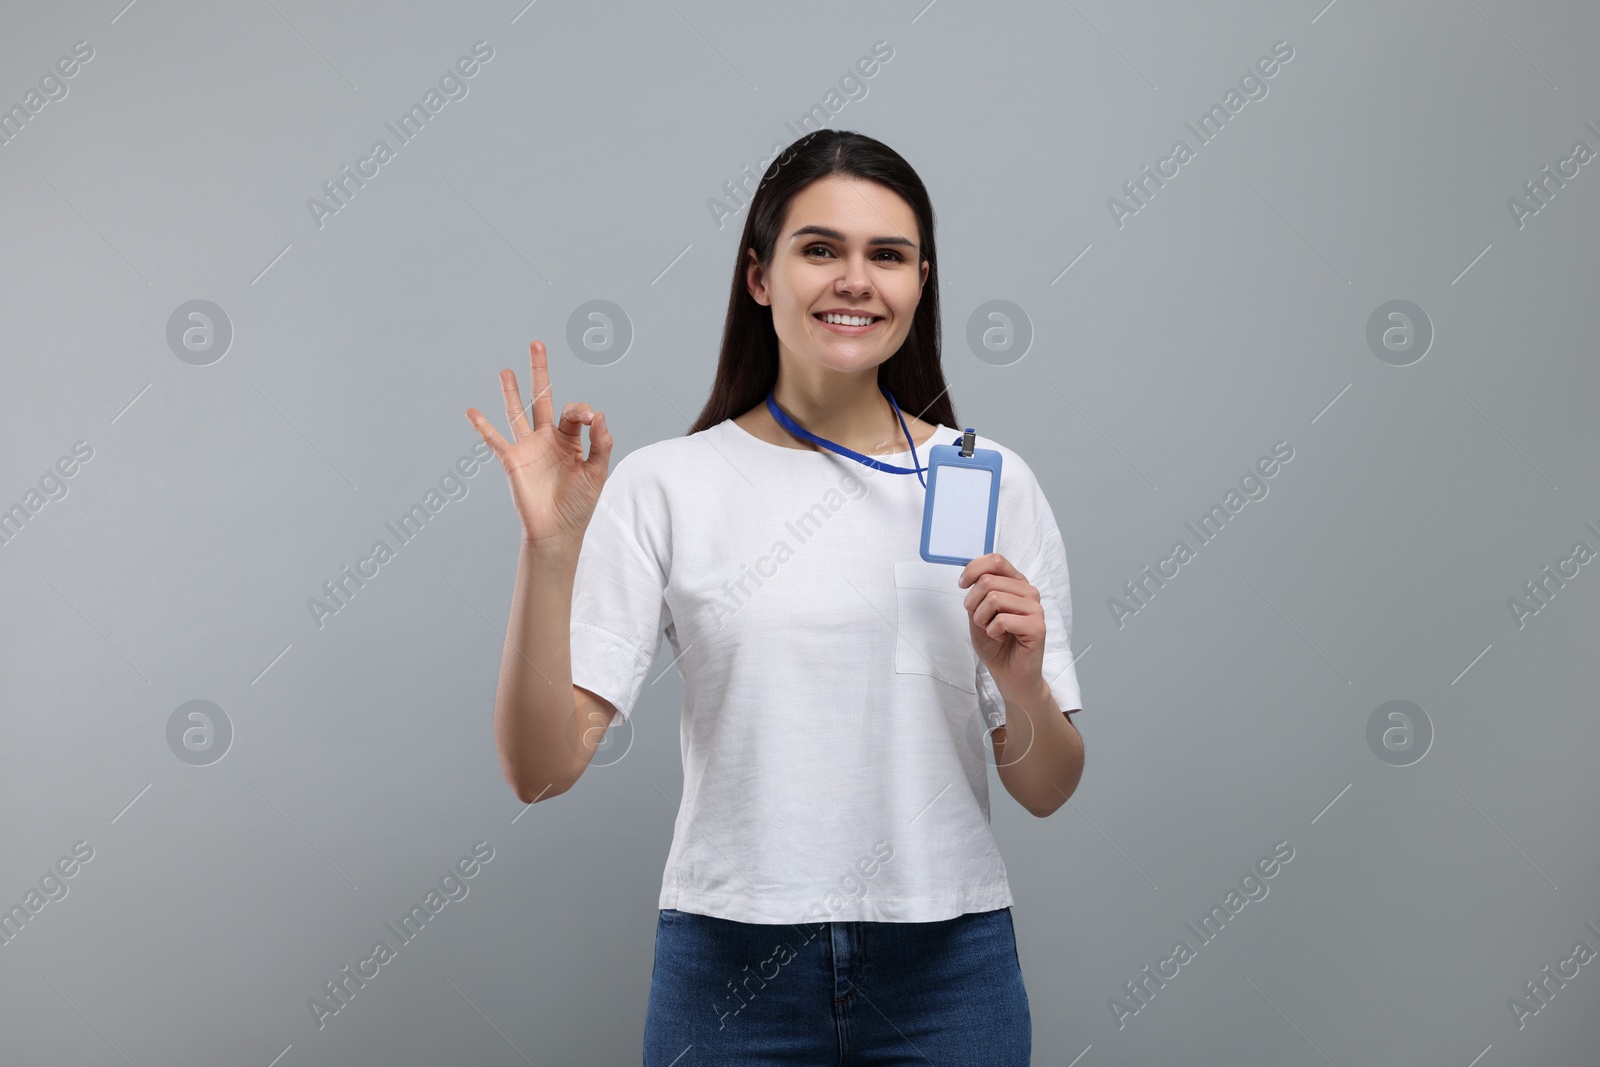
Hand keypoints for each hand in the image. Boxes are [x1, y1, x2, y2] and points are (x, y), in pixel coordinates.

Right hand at [465, 340, 611, 550]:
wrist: (557, 530)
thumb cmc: (579, 504)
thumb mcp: (597, 472)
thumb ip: (601, 443)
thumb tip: (599, 414)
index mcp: (571, 439)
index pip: (573, 411)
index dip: (582, 410)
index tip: (590, 418)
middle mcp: (548, 438)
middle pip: (543, 397)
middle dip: (540, 372)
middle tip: (537, 344)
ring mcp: (528, 447)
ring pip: (517, 412)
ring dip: (511, 391)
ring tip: (506, 370)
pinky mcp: (512, 460)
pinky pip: (494, 439)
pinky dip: (483, 426)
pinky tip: (472, 411)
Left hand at [958, 553, 1044, 699]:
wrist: (1009, 673)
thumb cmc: (995, 643)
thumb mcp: (979, 611)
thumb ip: (977, 592)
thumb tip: (970, 575)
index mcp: (1016, 583)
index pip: (996, 560)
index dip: (973, 569)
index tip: (962, 585)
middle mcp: (1028, 592)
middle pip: (988, 580)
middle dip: (973, 603)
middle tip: (980, 620)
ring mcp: (1035, 608)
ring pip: (993, 598)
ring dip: (982, 619)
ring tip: (991, 630)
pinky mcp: (1037, 626)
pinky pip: (1002, 619)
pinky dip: (992, 631)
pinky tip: (1001, 638)